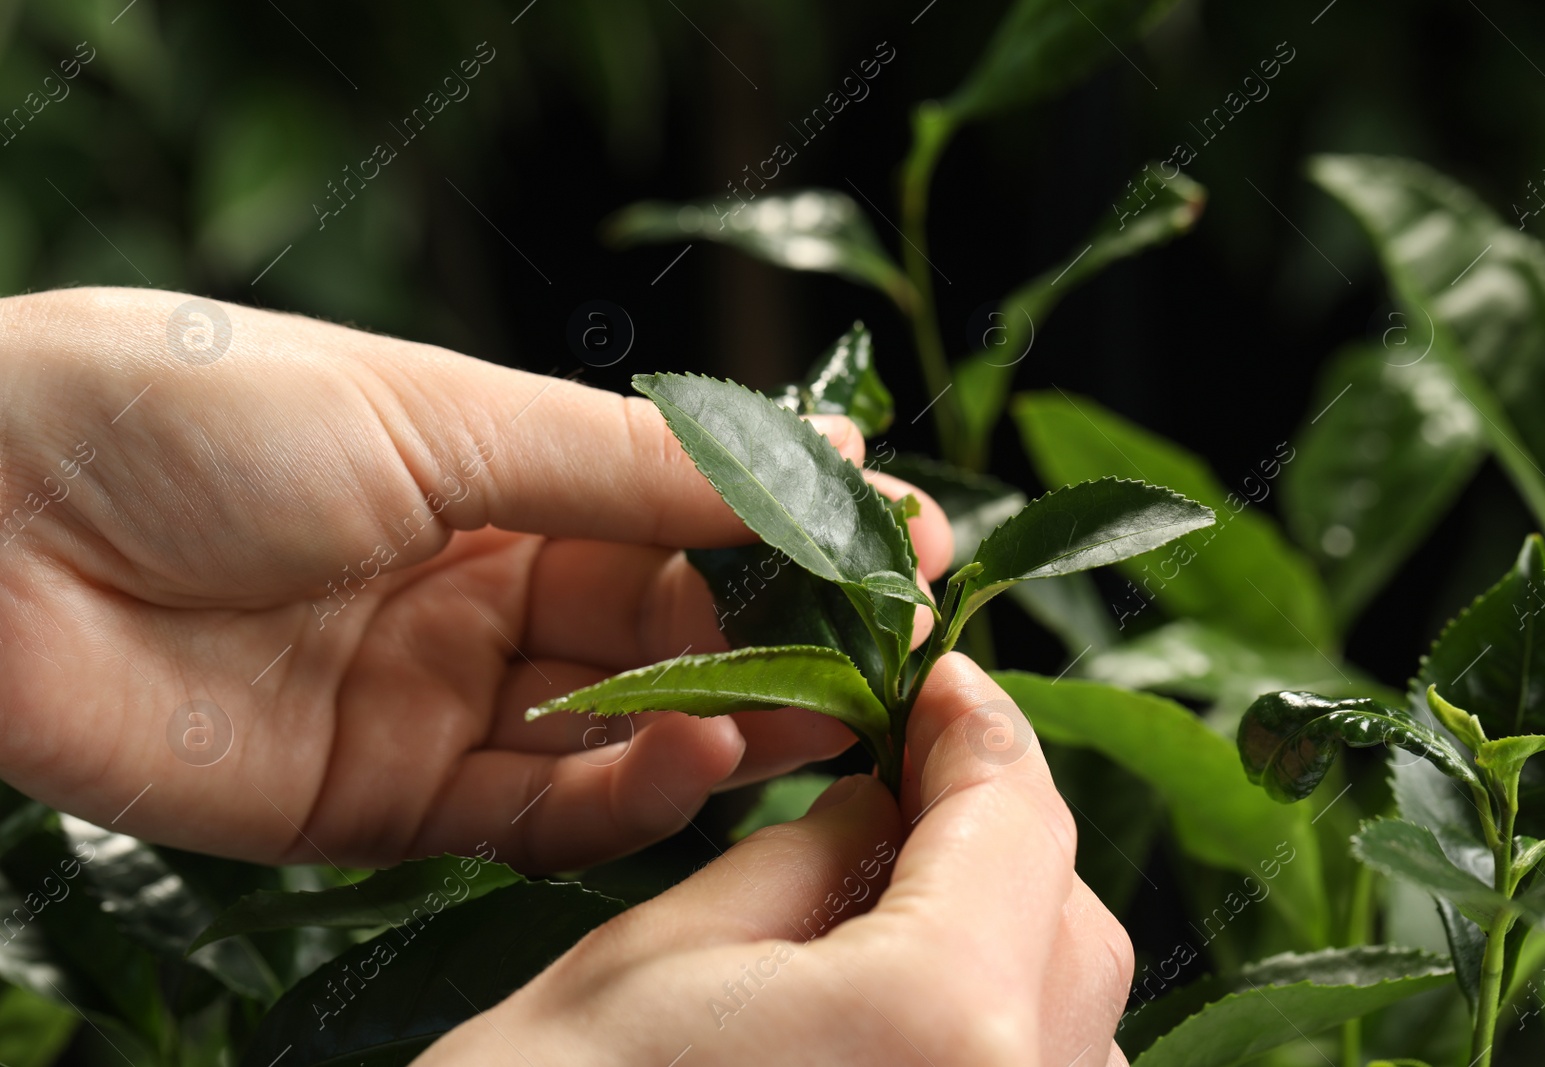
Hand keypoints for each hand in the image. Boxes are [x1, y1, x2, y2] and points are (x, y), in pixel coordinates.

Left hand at [0, 287, 951, 869]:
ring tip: (794, 728)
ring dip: (713, 729)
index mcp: (499, 465)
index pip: (685, 509)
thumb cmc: (199, 413)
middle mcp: (484, 582)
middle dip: (773, 648)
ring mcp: (442, 696)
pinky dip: (618, 797)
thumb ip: (635, 464)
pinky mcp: (388, 801)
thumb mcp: (445, 417)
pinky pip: (537, 809)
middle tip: (876, 670)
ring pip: (619, 729)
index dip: (795, 531)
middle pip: (670, 625)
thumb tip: (830, 449)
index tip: (911, 549)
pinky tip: (679, 761)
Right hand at [419, 654, 1133, 1066]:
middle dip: (997, 833)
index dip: (979, 730)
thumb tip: (886, 801)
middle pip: (1072, 922)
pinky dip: (987, 1034)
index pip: (1017, 818)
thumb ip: (806, 860)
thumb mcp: (659, 959)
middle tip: (902, 778)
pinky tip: (886, 1019)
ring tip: (883, 908)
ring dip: (1003, 940)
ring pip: (1071, 1023)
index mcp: (939, 1021)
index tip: (938, 683)